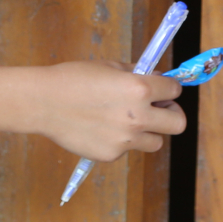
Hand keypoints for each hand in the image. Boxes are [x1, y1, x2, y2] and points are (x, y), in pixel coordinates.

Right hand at [30, 61, 185, 160]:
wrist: (44, 102)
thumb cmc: (74, 79)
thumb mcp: (110, 67)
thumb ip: (137, 74)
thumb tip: (157, 77)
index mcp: (140, 89)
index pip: (175, 91)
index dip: (169, 89)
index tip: (164, 90)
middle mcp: (138, 116)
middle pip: (178, 123)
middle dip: (171, 114)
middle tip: (159, 109)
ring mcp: (126, 139)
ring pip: (156, 142)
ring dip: (148, 131)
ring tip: (127, 121)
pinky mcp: (111, 154)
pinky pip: (128, 149)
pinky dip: (121, 140)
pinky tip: (101, 128)